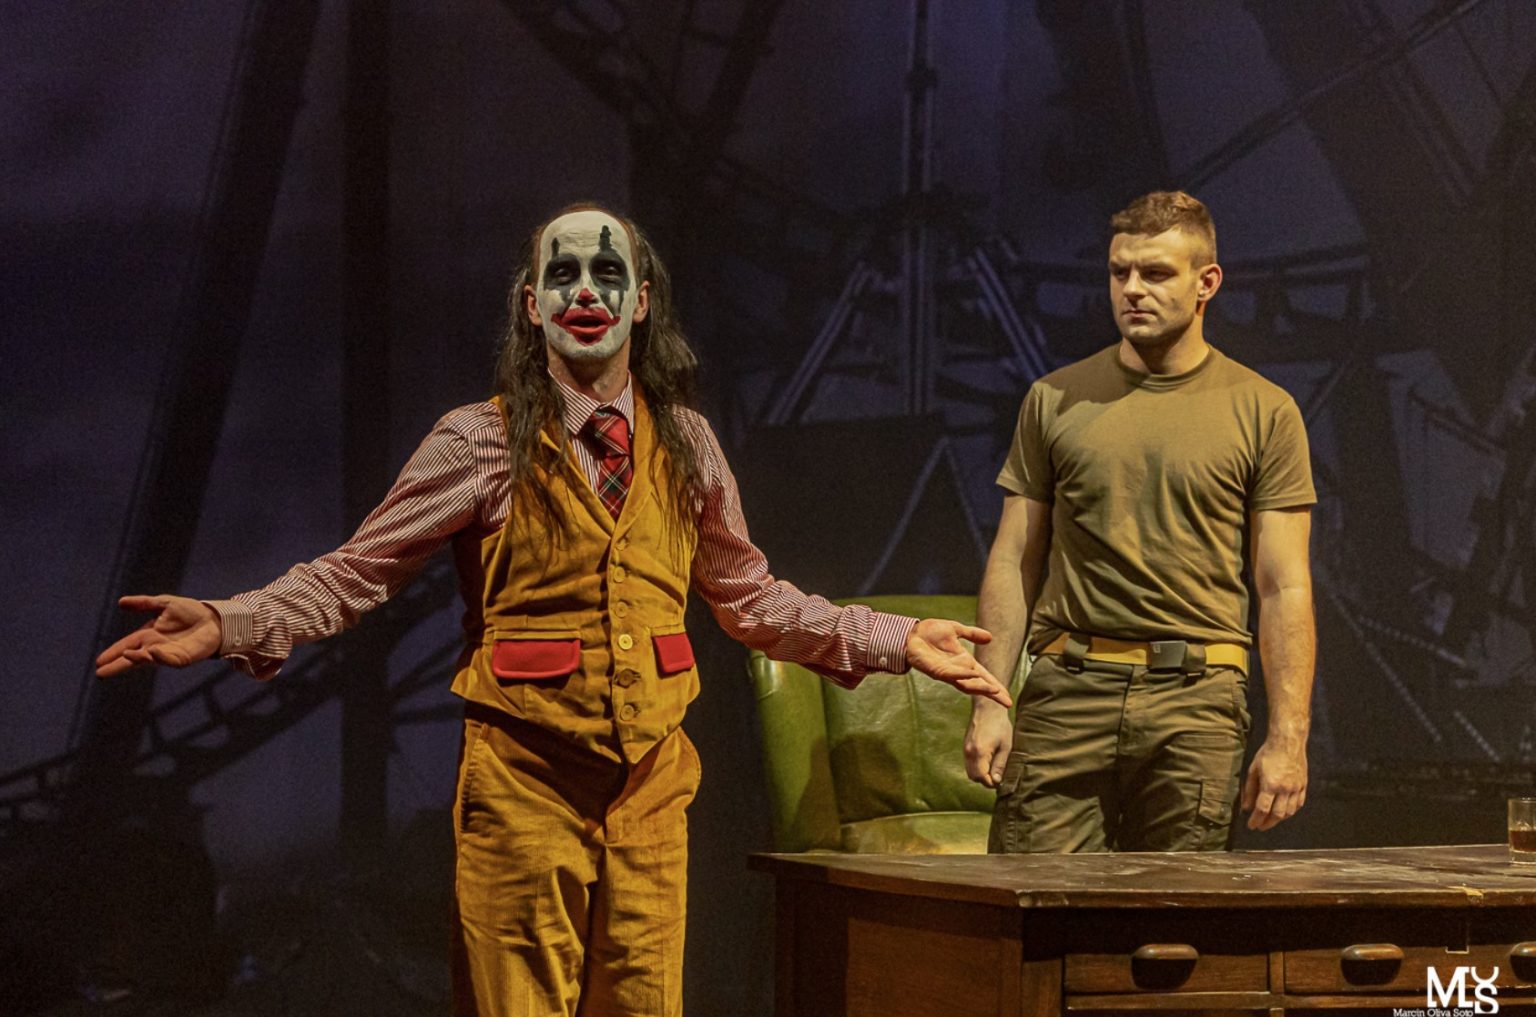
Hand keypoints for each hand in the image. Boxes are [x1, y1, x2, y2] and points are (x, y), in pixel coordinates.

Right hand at [95, 595, 221, 677]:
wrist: (215, 618)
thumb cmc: (190, 612)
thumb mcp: (165, 603)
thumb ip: (144, 603)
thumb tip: (121, 602)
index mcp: (149, 634)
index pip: (127, 644)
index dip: (113, 652)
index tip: (99, 661)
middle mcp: (155, 646)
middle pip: (133, 657)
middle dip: (118, 665)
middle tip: (101, 673)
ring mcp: (168, 654)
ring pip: (149, 659)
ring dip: (138, 658)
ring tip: (127, 655)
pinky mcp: (183, 658)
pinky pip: (169, 659)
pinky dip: (160, 656)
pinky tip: (152, 652)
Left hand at [904, 618, 1011, 707]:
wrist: (911, 632)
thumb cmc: (931, 632)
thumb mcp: (956, 629)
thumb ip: (972, 634)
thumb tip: (990, 638)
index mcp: (964, 662)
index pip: (984, 676)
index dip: (995, 685)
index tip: (1007, 696)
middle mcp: (958, 670)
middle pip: (978, 685)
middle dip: (992, 693)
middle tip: (1006, 702)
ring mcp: (947, 672)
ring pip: (966, 683)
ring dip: (980, 687)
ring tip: (995, 690)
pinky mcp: (935, 670)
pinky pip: (950, 674)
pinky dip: (961, 674)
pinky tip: (971, 674)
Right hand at [964, 700, 1013, 786]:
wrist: (987, 707)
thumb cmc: (1000, 725)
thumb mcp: (1005, 746)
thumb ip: (1000, 765)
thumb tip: (996, 781)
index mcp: (979, 753)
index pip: (981, 777)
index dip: (991, 783)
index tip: (1000, 781)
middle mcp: (969, 752)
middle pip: (973, 776)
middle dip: (985, 780)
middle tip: (997, 776)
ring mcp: (965, 749)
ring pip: (969, 770)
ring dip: (980, 774)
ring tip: (993, 769)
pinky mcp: (965, 745)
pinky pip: (968, 763)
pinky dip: (976, 766)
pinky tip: (987, 761)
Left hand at [1240, 736, 1306, 829]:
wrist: (1287, 742)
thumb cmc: (1268, 754)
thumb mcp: (1253, 770)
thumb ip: (1250, 790)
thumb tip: (1246, 807)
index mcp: (1270, 785)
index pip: (1262, 809)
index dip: (1256, 820)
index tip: (1251, 825)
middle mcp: (1285, 789)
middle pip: (1277, 814)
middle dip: (1267, 823)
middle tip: (1260, 826)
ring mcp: (1296, 788)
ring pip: (1289, 811)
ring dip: (1279, 819)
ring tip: (1270, 820)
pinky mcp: (1303, 785)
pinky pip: (1299, 804)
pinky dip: (1291, 811)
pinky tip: (1284, 813)